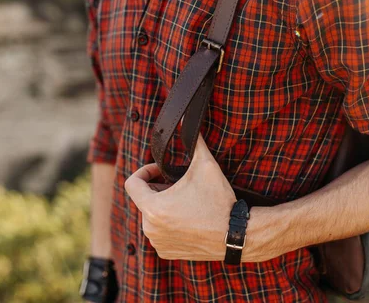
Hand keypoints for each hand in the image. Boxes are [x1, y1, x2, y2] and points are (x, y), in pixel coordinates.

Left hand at [125, 133, 236, 260]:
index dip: (145, 172)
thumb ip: (194, 140)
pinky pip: (160, 233)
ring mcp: (158, 242)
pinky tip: (188, 220)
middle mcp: (150, 228)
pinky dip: (169, 224)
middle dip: (159, 189)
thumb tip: (186, 116)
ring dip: (164, 206)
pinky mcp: (167, 253)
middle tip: (181, 186)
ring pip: (152, 216)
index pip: (132, 183)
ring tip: (186, 202)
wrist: (236, 234)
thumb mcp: (205, 166)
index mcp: (153, 207)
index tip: (161, 171)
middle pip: (144, 199)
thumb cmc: (218, 200)